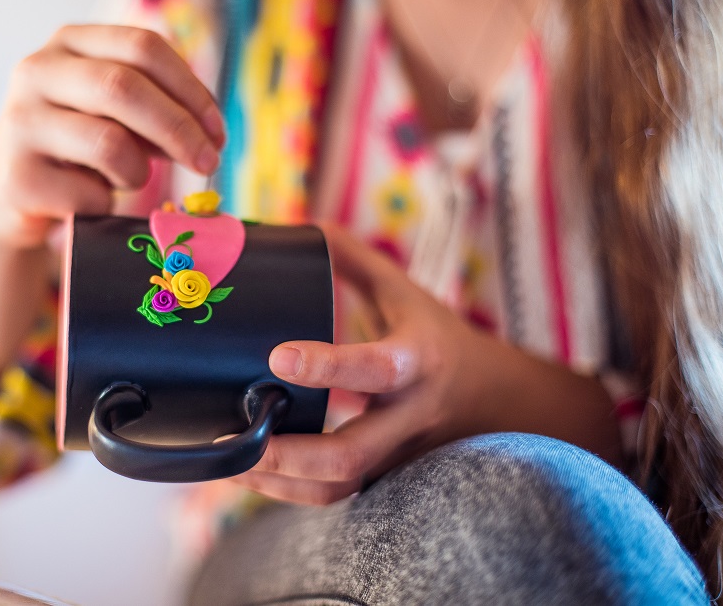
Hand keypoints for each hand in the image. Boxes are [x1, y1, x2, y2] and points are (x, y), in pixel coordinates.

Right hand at [0, 25, 224, 249]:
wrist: (9, 195)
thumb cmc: (77, 147)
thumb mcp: (114, 111)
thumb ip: (156, 105)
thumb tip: (209, 131)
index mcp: (69, 43)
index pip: (143, 47)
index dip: (191, 90)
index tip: (218, 131)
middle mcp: (36, 72)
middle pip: (125, 87)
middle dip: (180, 129)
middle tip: (208, 162)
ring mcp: (19, 124)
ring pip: (111, 143)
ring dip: (138, 171)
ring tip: (128, 179)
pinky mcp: (17, 178)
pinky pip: (91, 194)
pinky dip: (107, 203)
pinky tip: (89, 200)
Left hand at [231, 223, 485, 504]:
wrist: (493, 400)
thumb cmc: (437, 337)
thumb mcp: (404, 292)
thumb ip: (353, 259)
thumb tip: (298, 227)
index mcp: (417, 361)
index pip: (375, 368)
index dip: (328, 367)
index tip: (277, 357)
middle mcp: (409, 416)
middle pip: (352, 455)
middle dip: (287, 455)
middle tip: (233, 440)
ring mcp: (398, 455)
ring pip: (340, 487)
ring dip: (280, 484)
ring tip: (229, 462)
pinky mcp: (386, 478)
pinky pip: (337, 496)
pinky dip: (290, 492)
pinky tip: (251, 471)